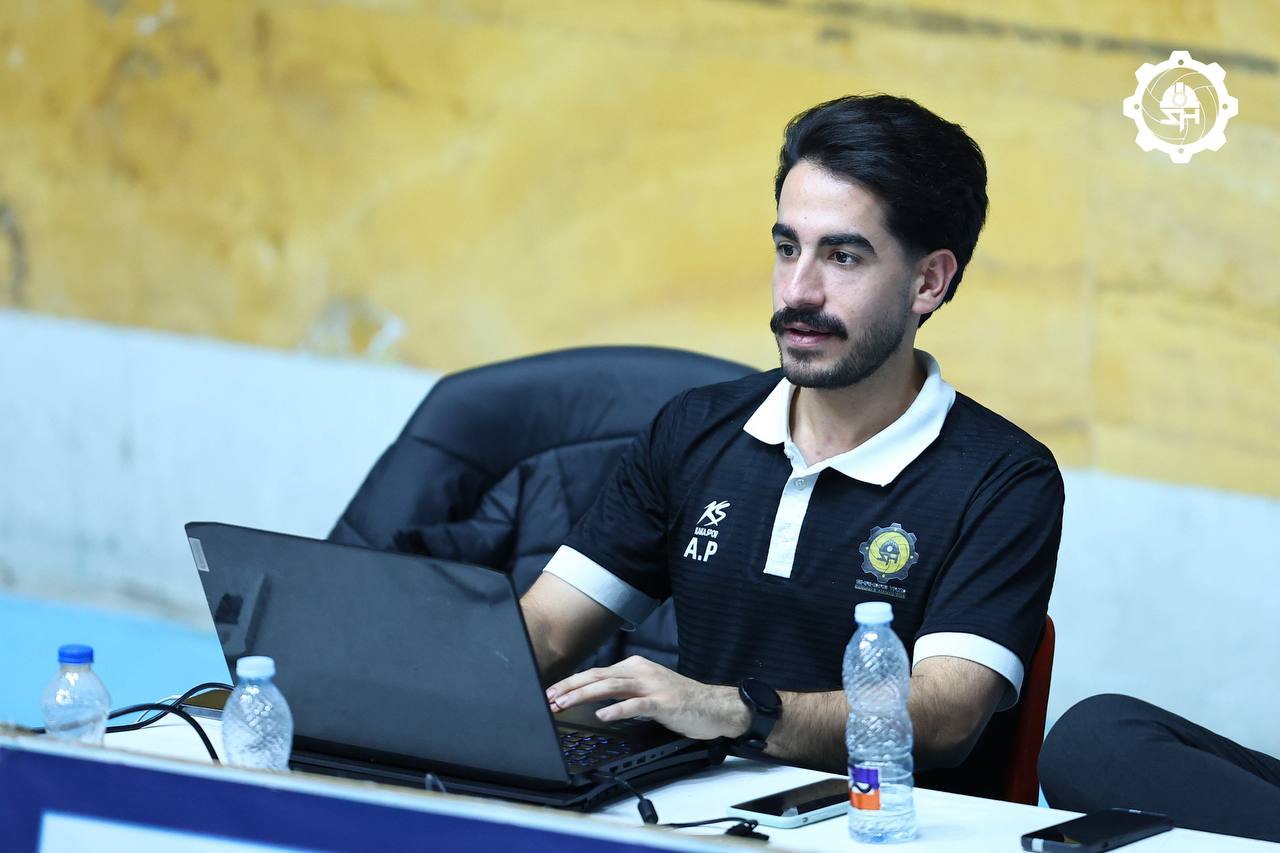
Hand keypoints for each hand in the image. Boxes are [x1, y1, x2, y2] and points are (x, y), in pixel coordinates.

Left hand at [545, 655, 751, 740]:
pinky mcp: (663, 702)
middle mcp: (641, 672)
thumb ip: (624, 692)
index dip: (572, 683)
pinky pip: (636, 705)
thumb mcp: (647, 690)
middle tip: (549, 698)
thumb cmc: (680, 701)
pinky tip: (602, 715)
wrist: (714, 706)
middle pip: (598, 676)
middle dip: (570, 687)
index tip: (552, 692)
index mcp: (635, 667)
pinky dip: (617, 709)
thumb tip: (595, 699)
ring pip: (611, 687)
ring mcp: (652, 685)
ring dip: (584, 695)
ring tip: (565, 704)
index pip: (596, 673)